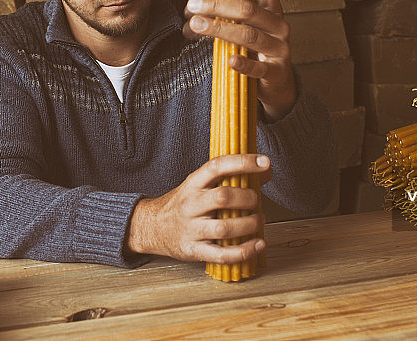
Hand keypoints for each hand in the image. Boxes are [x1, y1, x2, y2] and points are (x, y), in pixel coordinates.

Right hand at [127, 154, 271, 262]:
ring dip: (250, 224)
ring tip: (259, 221)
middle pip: (223, 197)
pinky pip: (222, 254)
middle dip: (248, 198)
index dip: (243, 162)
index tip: (264, 161)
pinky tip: (258, 243)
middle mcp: (191, 204)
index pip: (218, 166)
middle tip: (256, 201)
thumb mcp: (200, 185)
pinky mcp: (194, 251)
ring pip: (225, 228)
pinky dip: (245, 251)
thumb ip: (230, 178)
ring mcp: (191, 229)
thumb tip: (266, 170)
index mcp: (193, 183)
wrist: (150, 227)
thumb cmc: (183, 204)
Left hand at [183, 0, 296, 121]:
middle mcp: (278, 26)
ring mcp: (279, 49)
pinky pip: (259, 67)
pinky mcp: (276, 71)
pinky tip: (230, 61)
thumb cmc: (256, 50)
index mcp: (272, 10)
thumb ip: (221, 18)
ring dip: (221, 29)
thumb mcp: (244, 28)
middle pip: (250, 10)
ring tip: (198, 26)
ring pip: (249, 35)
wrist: (277, 82)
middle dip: (218, 6)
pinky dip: (244, 64)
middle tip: (194, 6)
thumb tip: (189, 15)